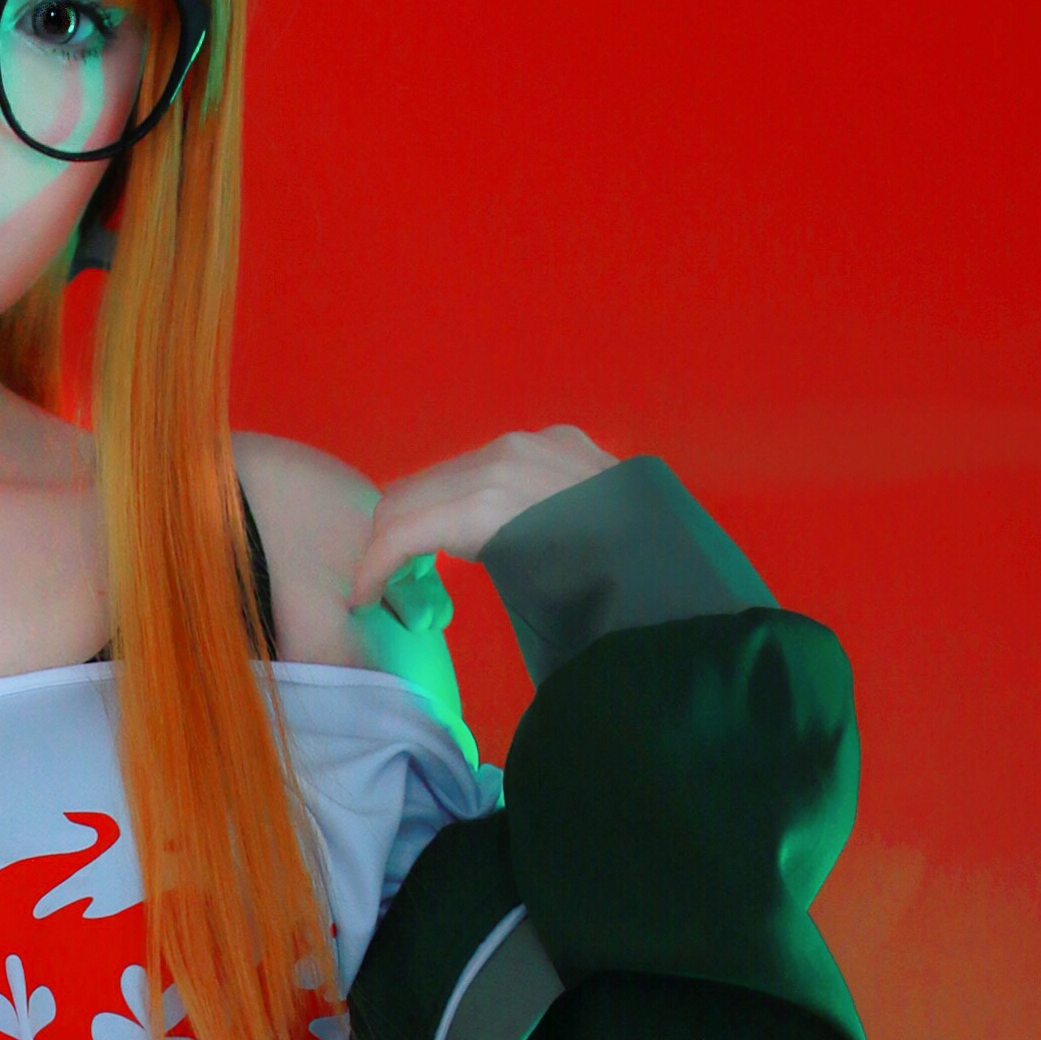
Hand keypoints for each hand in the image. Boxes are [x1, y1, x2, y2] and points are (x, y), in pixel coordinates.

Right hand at [348, 425, 614, 617]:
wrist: (681, 569)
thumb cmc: (601, 602)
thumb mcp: (522, 602)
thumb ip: (464, 574)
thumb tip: (426, 582)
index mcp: (488, 503)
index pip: (403, 528)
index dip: (371, 567)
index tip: (359, 600)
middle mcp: (503, 457)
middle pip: (414, 491)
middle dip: (386, 537)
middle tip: (379, 581)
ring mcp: (534, 441)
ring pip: (450, 472)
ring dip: (425, 513)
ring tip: (421, 558)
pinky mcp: (560, 437)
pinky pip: (494, 461)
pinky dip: (467, 494)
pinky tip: (474, 528)